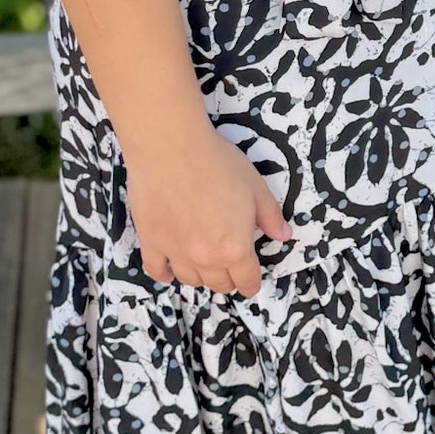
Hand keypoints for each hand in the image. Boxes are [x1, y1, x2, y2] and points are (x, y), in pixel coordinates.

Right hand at [125, 115, 292, 295]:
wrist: (172, 149)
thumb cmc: (217, 164)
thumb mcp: (255, 187)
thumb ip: (270, 216)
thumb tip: (283, 235)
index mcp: (235, 248)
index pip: (247, 281)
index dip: (251, 283)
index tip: (250, 281)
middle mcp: (206, 258)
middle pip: (219, 284)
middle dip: (228, 279)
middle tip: (229, 268)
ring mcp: (176, 253)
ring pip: (190, 280)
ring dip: (200, 276)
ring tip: (203, 263)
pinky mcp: (151, 242)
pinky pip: (157, 271)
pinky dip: (165, 274)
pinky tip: (170, 269)